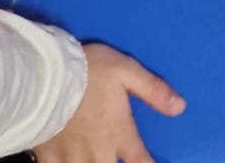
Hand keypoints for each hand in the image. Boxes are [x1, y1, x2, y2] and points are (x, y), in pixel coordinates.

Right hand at [36, 44, 184, 162]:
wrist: (43, 75)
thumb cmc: (88, 70)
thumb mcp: (126, 70)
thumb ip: (153, 90)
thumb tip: (180, 107)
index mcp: (118, 133)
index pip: (141, 161)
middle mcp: (98, 152)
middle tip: (118, 161)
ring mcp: (71, 159)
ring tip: (96, 162)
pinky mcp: (49, 158)